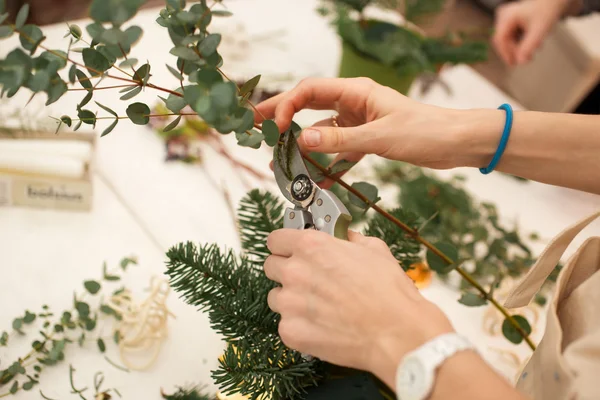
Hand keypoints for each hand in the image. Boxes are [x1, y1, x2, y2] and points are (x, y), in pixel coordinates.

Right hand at [256, 77, 467, 186]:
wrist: (457, 143)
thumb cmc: (426, 131)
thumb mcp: (380, 137)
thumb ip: (341, 141)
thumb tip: (302, 142)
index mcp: (356, 92)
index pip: (310, 91)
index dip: (287, 105)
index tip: (275, 127)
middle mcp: (353, 104)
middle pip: (308, 106)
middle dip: (282, 116)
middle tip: (254, 125)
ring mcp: (359, 123)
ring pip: (322, 132)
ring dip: (303, 146)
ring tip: (280, 160)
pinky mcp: (367, 141)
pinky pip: (340, 152)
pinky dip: (328, 165)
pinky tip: (315, 180)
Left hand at [264, 229, 452, 387]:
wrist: (397, 332)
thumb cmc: (389, 291)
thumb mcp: (374, 249)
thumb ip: (349, 238)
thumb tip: (343, 235)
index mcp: (311, 247)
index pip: (275, 239)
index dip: (284, 244)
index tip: (291, 250)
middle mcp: (295, 272)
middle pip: (270, 266)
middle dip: (286, 270)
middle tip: (308, 279)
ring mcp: (290, 304)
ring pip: (276, 297)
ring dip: (291, 299)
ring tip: (318, 306)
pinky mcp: (291, 331)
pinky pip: (285, 324)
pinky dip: (299, 325)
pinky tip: (322, 325)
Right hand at [492, 0, 576, 65]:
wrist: (553, 0)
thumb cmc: (547, 11)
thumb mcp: (539, 31)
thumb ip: (529, 46)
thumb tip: (520, 62)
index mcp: (508, 16)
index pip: (500, 39)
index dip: (505, 53)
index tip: (514, 63)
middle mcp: (503, 16)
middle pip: (503, 40)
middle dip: (514, 51)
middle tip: (527, 59)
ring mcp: (505, 17)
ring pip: (507, 39)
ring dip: (518, 47)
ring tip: (534, 48)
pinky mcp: (509, 20)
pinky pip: (510, 35)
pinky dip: (520, 41)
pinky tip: (531, 41)